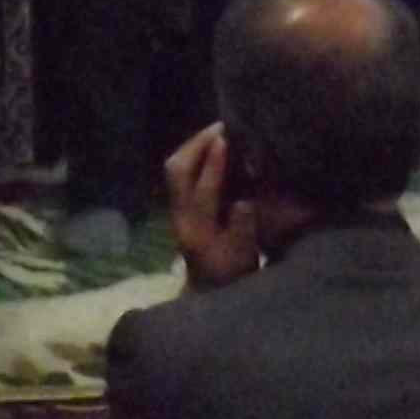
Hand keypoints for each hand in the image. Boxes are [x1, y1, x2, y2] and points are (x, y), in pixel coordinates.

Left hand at [161, 121, 263, 288]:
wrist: (210, 292)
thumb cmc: (232, 275)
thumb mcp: (243, 258)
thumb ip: (243, 230)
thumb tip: (243, 202)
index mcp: (198, 232)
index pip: (202, 192)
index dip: (214, 165)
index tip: (226, 139)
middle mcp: (181, 217)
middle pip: (177, 172)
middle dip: (197, 145)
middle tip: (223, 126)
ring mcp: (177, 210)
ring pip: (175, 168)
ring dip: (195, 146)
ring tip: (219, 131)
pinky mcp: (180, 205)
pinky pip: (181, 171)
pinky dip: (196, 154)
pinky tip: (214, 147)